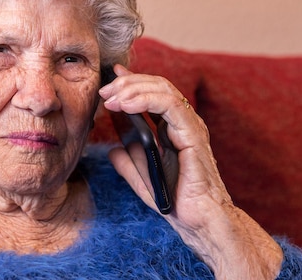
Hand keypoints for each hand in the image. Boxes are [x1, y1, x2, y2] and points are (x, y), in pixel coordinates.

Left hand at [98, 64, 282, 278]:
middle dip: (126, 83)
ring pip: (163, 88)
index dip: (130, 82)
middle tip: (103, 90)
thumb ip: (128, 160)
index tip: (108, 80)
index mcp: (172, 129)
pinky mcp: (193, 134)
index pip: (152, 94)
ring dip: (132, 89)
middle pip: (156, 85)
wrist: (197, 221)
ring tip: (110, 98)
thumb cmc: (175, 201)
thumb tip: (112, 148)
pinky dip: (144, 100)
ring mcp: (190, 126)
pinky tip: (125, 105)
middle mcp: (183, 122)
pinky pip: (170, 105)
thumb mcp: (142, 177)